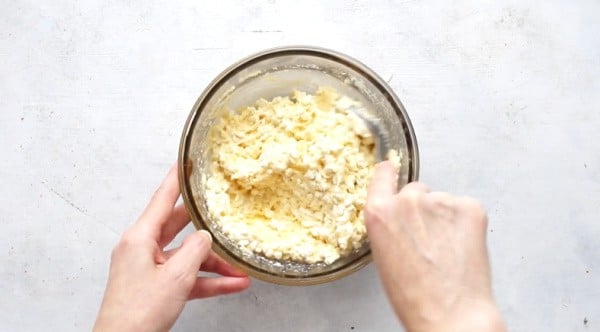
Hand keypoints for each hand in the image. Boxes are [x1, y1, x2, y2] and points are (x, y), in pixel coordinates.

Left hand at [94, 165, 250, 331]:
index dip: (177, 178)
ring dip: (214, 262)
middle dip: (206, 225)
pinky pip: (187, 277)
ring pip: (187, 256)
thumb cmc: (139, 312)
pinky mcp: (157, 286)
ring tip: (239, 267)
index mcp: (139, 237)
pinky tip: (232, 284)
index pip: (162, 199)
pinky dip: (208, 280)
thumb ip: (196, 251)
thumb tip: (206, 237)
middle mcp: (142, 248)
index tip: (186, 162)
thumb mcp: (176, 276)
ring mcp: (149, 268)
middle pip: (179, 227)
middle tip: (221, 207)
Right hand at [365, 162, 504, 331]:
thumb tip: (402, 217)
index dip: (389, 175)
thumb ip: (389, 225)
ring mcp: (442, 201)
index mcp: (380, 212)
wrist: (450, 315)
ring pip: (442, 201)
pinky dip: (465, 224)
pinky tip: (461, 249)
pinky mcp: (470, 207)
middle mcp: (409, 200)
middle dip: (422, 208)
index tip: (393, 170)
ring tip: (447, 251)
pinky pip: (465, 207)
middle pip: (416, 190)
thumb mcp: (383, 256)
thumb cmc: (413, 296)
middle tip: (428, 240)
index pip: (383, 174)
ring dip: (445, 218)